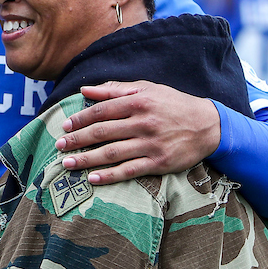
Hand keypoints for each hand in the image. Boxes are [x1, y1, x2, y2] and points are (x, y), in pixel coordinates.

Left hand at [55, 81, 221, 183]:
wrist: (209, 125)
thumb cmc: (173, 105)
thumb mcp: (148, 89)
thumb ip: (115, 90)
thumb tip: (85, 90)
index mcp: (138, 101)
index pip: (102, 110)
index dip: (80, 119)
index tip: (65, 126)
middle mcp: (143, 122)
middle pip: (102, 132)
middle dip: (77, 140)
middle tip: (59, 146)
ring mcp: (150, 144)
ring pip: (112, 153)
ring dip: (86, 159)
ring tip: (67, 164)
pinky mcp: (158, 162)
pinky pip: (129, 170)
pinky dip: (109, 175)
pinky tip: (92, 179)